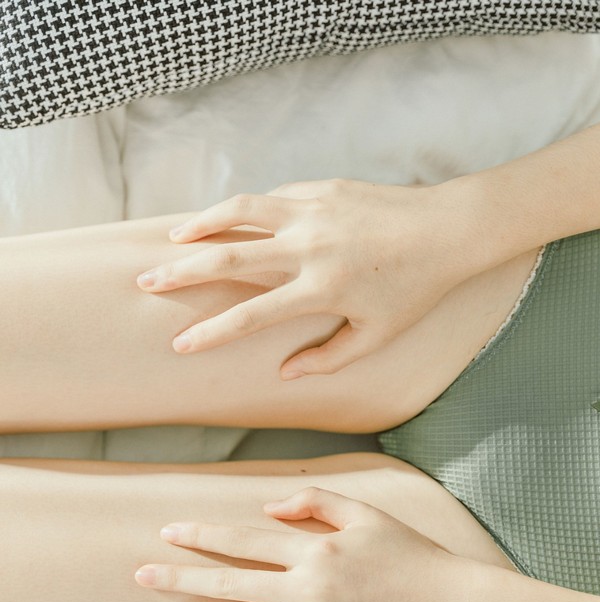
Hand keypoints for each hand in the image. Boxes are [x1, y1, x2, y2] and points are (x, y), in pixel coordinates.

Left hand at [134, 487, 476, 601]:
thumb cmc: (409, 553)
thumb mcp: (366, 512)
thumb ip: (314, 502)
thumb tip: (267, 510)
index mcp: (317, 553)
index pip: (245, 544)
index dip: (203, 537)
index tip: (168, 533)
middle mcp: (311, 595)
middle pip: (232, 588)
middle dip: (182, 580)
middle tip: (142, 576)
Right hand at [136, 177, 487, 376]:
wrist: (448, 230)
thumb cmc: (416, 290)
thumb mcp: (377, 335)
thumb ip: (328, 358)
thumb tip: (284, 374)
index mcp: (320, 289)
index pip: (251, 315)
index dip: (210, 333)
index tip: (179, 344)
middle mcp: (308, 247)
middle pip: (228, 258)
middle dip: (181, 271)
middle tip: (147, 281)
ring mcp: (312, 211)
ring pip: (241, 212)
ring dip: (202, 224)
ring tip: (174, 238)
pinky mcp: (321, 188)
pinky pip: (272, 198)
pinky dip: (246, 210)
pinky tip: (231, 219)